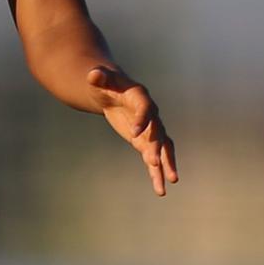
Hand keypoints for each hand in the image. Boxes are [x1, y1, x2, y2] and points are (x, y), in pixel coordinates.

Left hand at [90, 65, 177, 195]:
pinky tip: (160, 189)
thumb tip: (93, 75)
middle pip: (157, 131)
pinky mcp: (145, 142)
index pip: (145, 109)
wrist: (112, 92)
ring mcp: (150, 130)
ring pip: (163, 148)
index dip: (142, 120)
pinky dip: (157, 173)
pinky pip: (154, 158)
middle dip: (156, 146)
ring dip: (167, 163)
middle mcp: (151, 114)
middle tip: (154, 162)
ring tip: (171, 181)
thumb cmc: (106, 84)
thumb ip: (99, 77)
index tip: (135, 134)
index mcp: (141, 98)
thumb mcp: (100, 79)